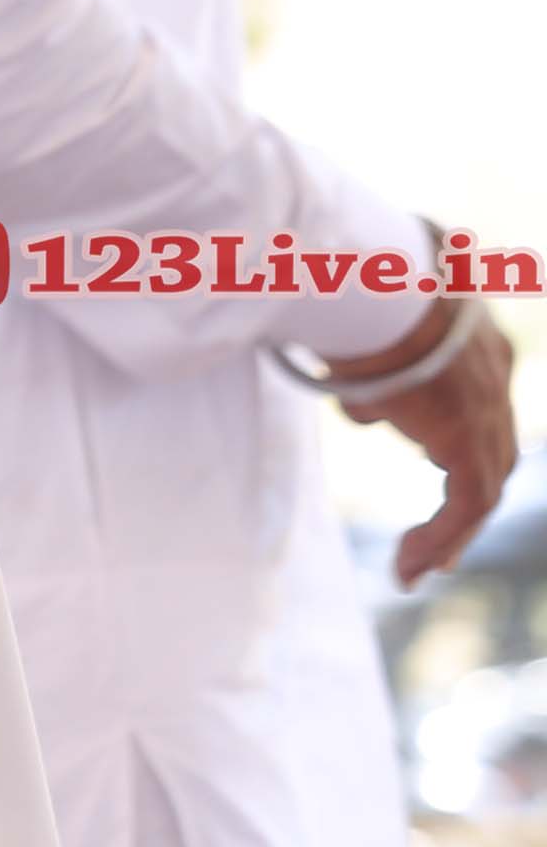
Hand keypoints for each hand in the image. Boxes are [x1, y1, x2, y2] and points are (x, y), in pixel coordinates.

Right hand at [332, 292, 523, 587]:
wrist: (373, 279)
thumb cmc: (352, 289)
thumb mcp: (363, 333)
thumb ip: (371, 372)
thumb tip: (365, 409)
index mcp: (476, 340)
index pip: (480, 406)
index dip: (461, 445)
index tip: (435, 471)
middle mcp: (495, 374)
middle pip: (493, 451)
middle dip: (466, 498)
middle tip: (441, 541)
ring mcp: (488, 406)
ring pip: (484, 485)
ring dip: (451, 530)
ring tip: (417, 564)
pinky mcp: (467, 437)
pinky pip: (466, 504)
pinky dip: (440, 538)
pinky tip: (408, 567)